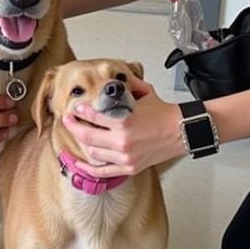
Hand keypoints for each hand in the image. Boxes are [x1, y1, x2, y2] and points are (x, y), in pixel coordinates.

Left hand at [60, 75, 183, 177]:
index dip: (80, 111)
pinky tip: (78, 162)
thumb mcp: (144, 93)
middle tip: (67, 119)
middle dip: (73, 126)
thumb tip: (116, 77)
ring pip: (92, 153)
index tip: (74, 107)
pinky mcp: (129, 167)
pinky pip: (102, 172)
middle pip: (87, 136)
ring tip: (76, 134)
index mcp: (124, 122)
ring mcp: (125, 157)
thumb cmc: (164, 114)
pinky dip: (88, 168)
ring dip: (80, 143)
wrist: (182, 131)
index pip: (93, 116)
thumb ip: (128, 84)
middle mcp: (122, 141)